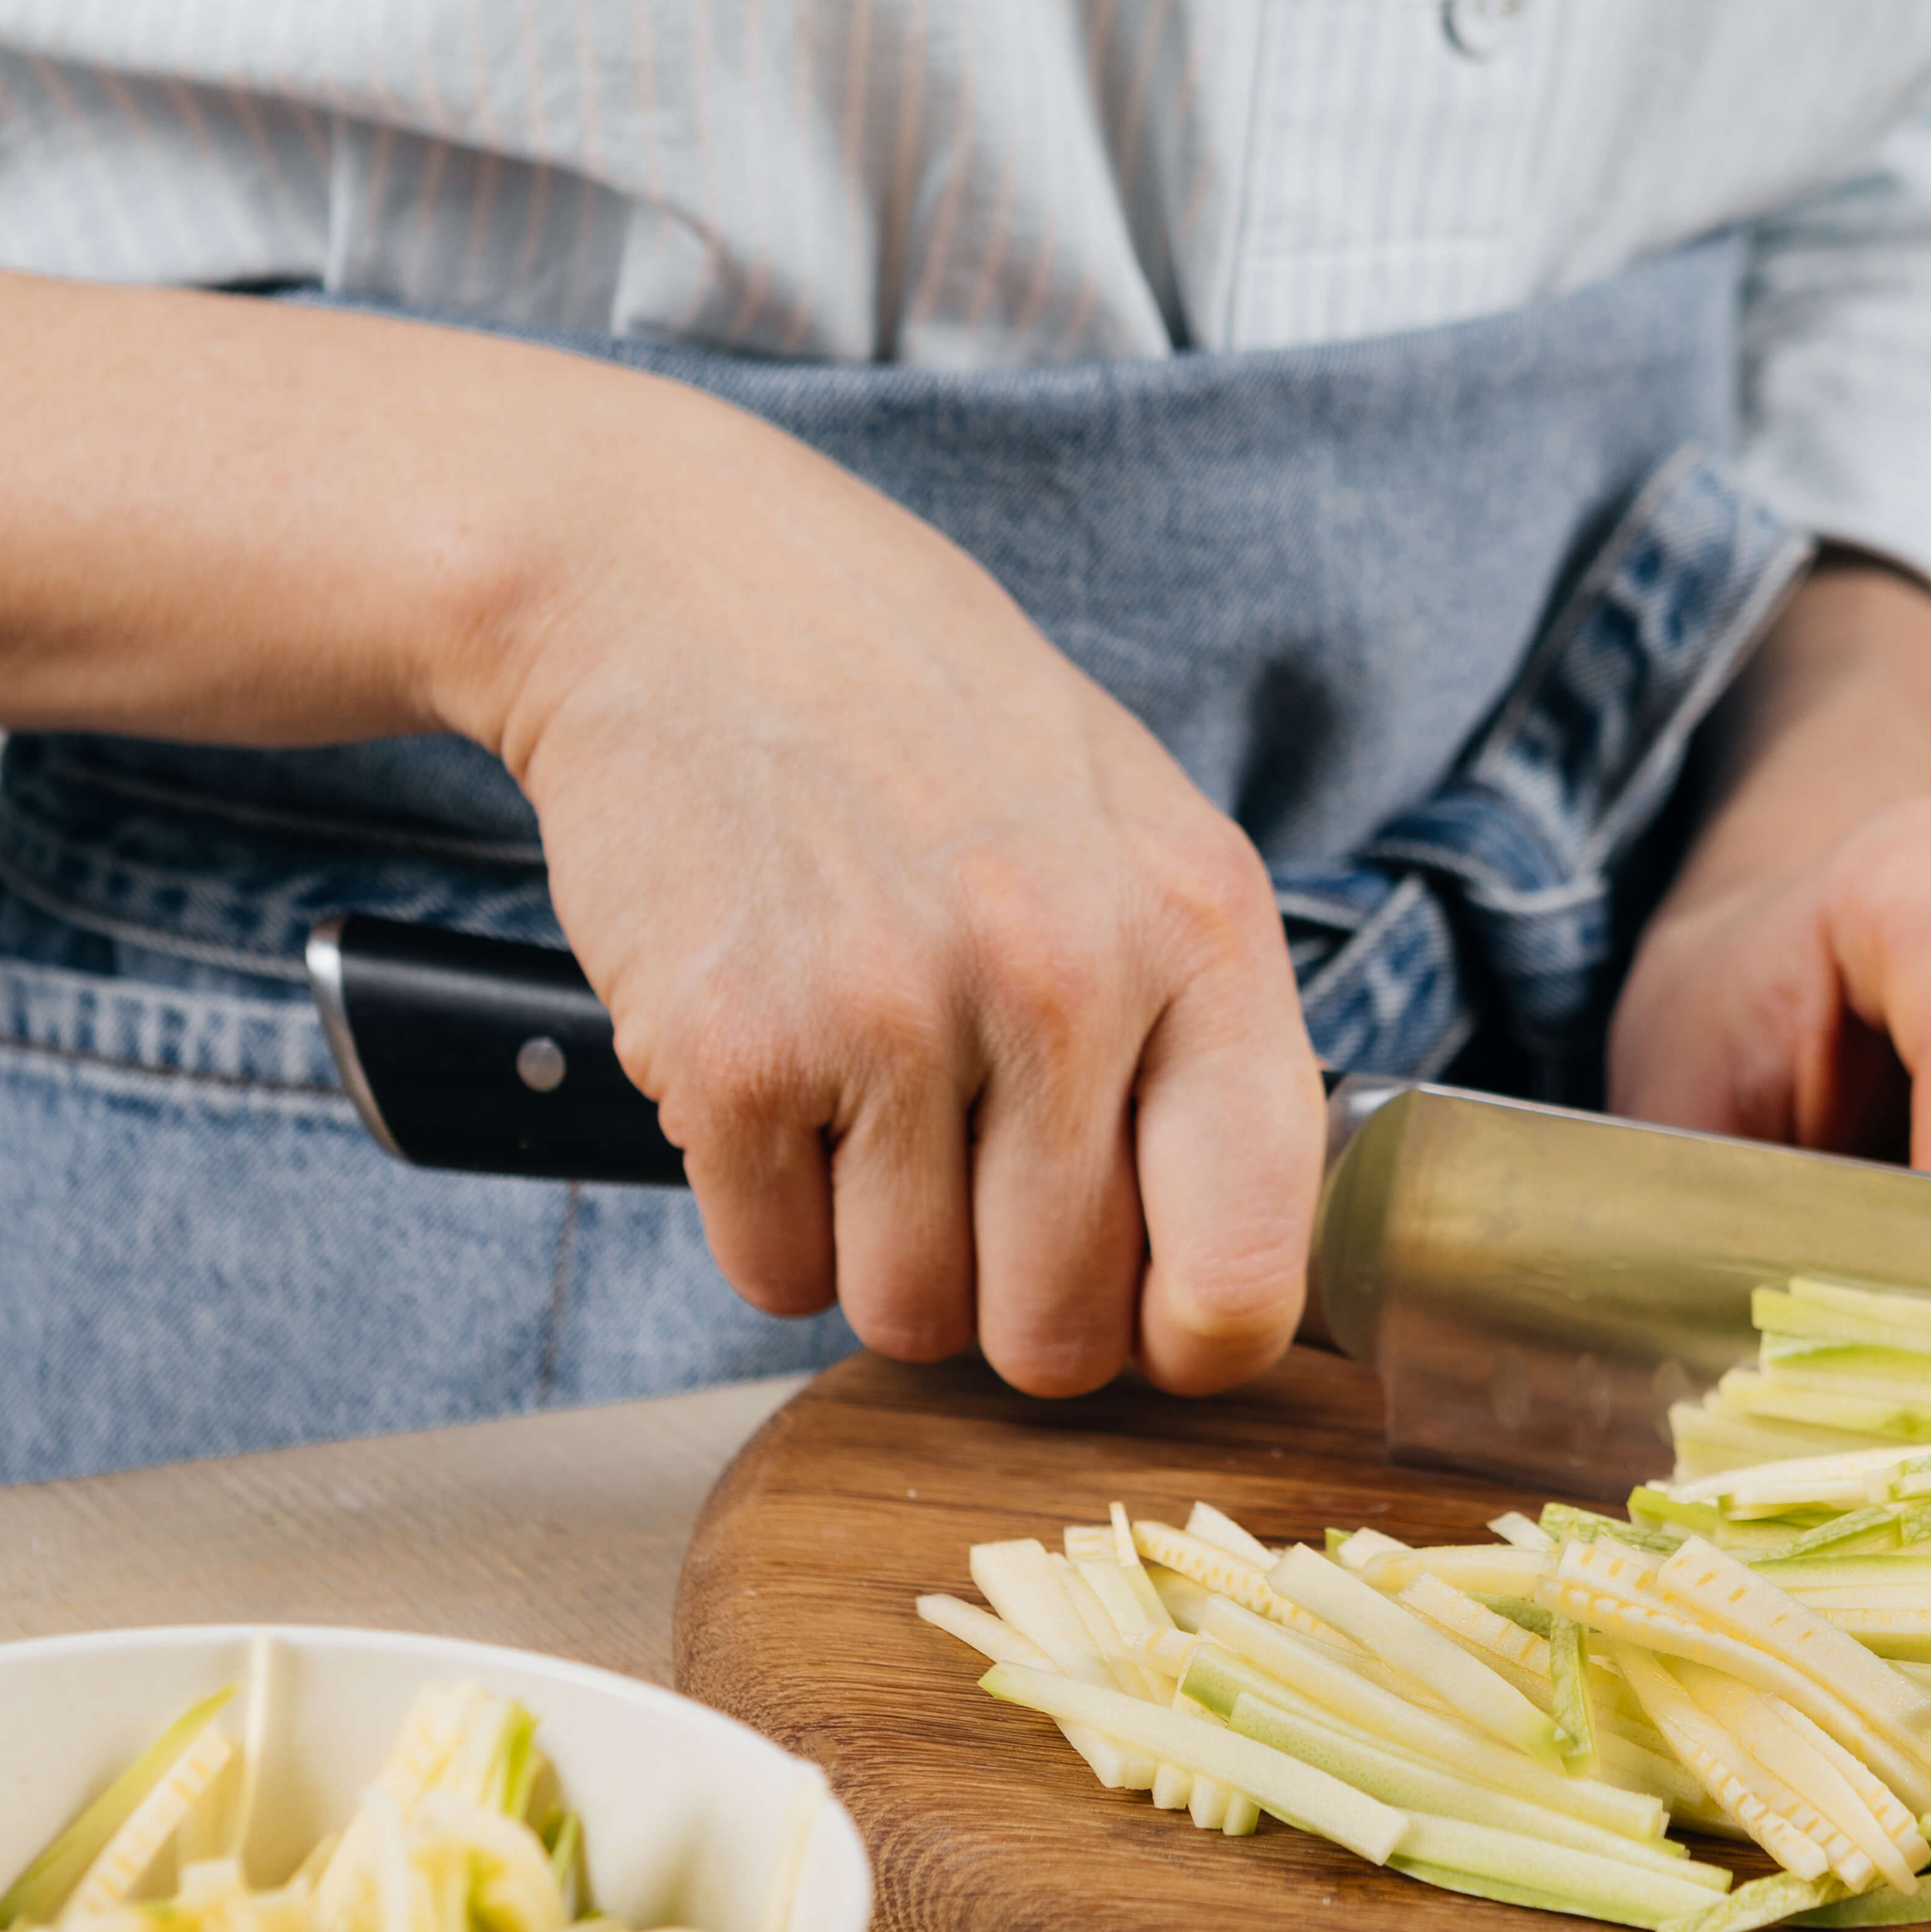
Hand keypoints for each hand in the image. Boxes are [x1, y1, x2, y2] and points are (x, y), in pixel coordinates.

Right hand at [479, 401, 1320, 1398]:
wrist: (684, 588)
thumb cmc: (925, 726)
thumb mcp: (1132, 833)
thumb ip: (1203, 1040)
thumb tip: (1234, 1293)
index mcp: (1199, 929)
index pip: (1246, 1274)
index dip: (1186, 1343)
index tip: (1141, 1319)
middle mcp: (1062, 976)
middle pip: (1060, 1334)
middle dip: (1008, 1303)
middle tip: (963, 1182)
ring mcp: (892, 1015)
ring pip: (908, 1319)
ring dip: (875, 1257)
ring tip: (862, 1106)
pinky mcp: (732, 1049)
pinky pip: (772, 1272)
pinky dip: (763, 1217)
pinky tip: (774, 1083)